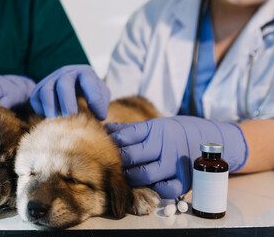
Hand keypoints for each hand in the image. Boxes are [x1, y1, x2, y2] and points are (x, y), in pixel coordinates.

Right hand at [30, 65, 109, 119]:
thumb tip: (99, 116)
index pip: (89, 82)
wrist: (71, 89)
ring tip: (56, 121)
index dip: (95, 99)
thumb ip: (102, 104)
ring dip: (51, 107)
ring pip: (46, 90)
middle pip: (64, 84)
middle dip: (68, 103)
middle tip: (72, 118)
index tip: (101, 116)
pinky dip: (41, 110)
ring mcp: (51, 79)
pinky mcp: (38, 89)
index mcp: (85, 72)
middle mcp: (66, 72)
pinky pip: (36, 98)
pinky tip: (49, 120)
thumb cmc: (90, 94)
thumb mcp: (101, 95)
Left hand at [106, 116, 247, 198]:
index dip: (112, 142)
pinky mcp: (184, 181)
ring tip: (123, 177)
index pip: (127, 136)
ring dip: (129, 177)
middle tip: (109, 165)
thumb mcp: (155, 125)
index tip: (104, 146)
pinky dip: (151, 189)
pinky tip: (145, 185)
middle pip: (132, 156)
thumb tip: (105, 129)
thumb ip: (130, 129)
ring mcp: (177, 164)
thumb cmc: (176, 133)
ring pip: (144, 175)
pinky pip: (162, 190)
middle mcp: (167, 145)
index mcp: (157, 128)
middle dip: (117, 161)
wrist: (213, 140)